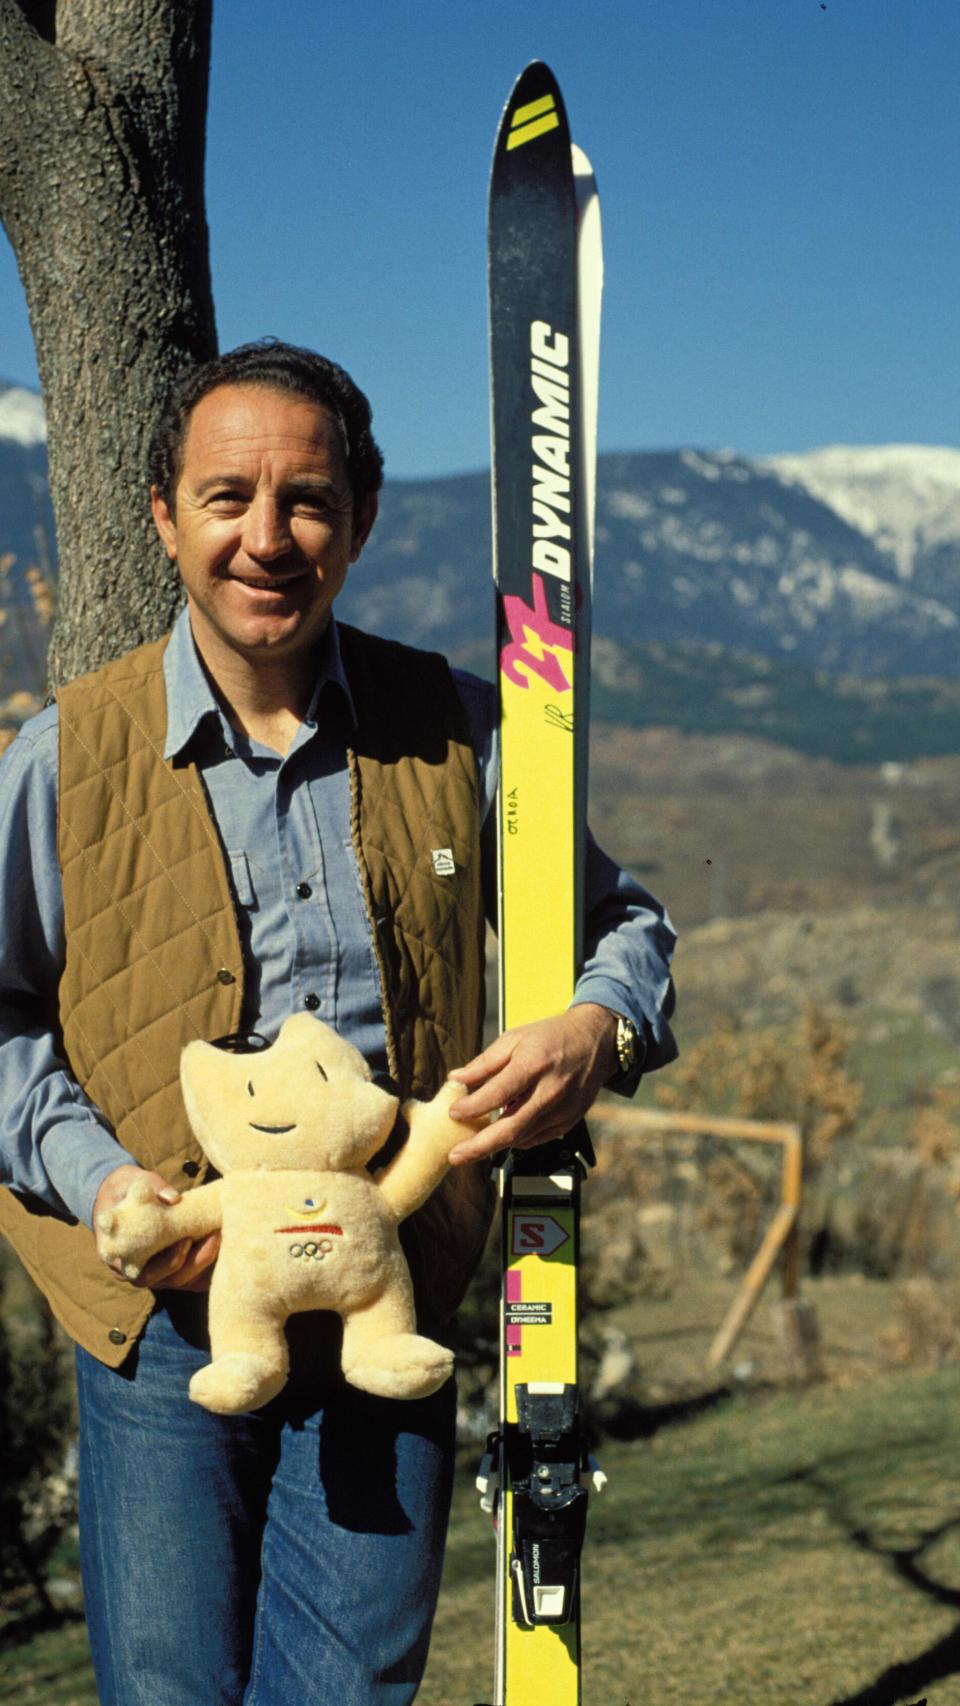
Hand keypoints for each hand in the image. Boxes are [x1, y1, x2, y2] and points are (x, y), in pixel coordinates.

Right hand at [93, 1164, 219, 1291]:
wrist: (123, 1194)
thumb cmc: (126, 1189)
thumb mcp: (131, 1182)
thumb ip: (150, 1187)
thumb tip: (174, 1198)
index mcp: (121, 1259)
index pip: (146, 1274)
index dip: (169, 1261)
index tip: (186, 1239)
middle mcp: (140, 1272)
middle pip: (173, 1280)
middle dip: (197, 1260)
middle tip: (216, 1235)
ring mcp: (159, 1274)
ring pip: (188, 1281)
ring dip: (208, 1262)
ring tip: (223, 1236)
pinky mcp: (176, 1269)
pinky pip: (197, 1278)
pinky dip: (213, 1267)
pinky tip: (227, 1247)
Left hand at [445, 1003, 618, 1164]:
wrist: (595, 1041)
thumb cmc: (552, 1037)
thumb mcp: (514, 1038)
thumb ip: (484, 1062)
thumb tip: (456, 1078)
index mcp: (534, 1064)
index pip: (498, 1093)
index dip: (473, 1107)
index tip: (453, 1113)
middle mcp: (550, 1091)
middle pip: (511, 1127)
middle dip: (479, 1146)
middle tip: (455, 1156)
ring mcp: (562, 1110)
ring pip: (522, 1137)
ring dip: (494, 1145)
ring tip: (471, 1147)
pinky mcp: (568, 1122)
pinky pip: (536, 1138)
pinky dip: (516, 1139)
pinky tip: (502, 1135)